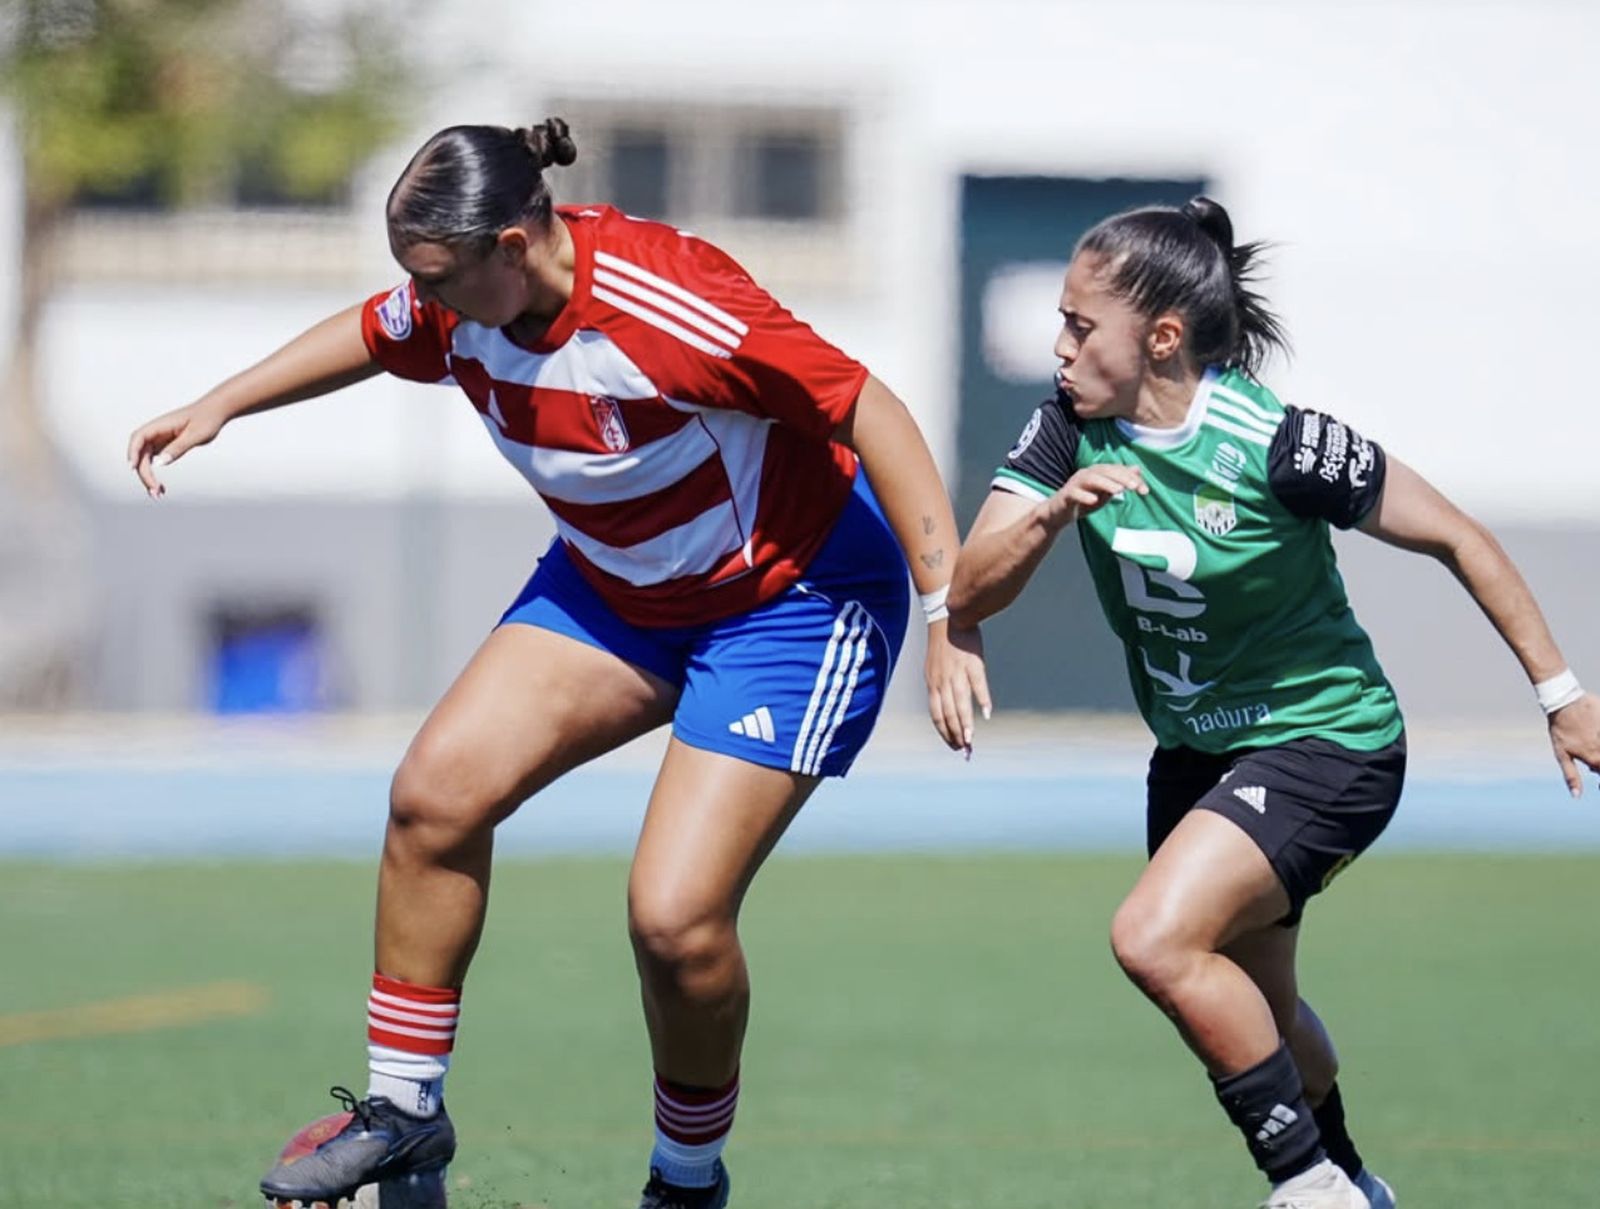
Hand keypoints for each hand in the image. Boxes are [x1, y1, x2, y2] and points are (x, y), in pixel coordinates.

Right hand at [127, 399, 226, 497]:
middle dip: (144, 473)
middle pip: (141, 453)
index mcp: (161, 425)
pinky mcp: (166, 445)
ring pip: (146, 459)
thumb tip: (159, 462)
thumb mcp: (195, 435)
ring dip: (148, 476)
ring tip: (157, 494)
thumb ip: (177, 448)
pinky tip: (161, 487)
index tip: (132, 468)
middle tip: (154, 491)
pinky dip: (155, 473)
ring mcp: (160, 439)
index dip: (132, 452)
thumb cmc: (206, 419)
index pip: (139, 437)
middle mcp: (157, 432)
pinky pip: (155, 460)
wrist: (216, 412)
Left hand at [925, 620, 990, 756]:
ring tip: (970, 740)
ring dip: (965, 724)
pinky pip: (978, 684)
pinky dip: (982, 699)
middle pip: (948, 714)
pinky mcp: (972, 663)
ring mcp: (957, 672)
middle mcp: (942, 681)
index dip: (945, 733)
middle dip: (955, 734)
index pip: (937, 715)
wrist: (948, 618)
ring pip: (960, 703)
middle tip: (964, 750)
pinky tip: (987, 713)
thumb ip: (938, 690)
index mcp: (932, 684)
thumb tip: (946, 710)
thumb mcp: (933, 670)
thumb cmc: (943, 646)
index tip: (953, 746)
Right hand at [1040, 464, 1147, 529]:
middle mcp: (1085, 474)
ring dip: (1105, 484)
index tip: (1145, 490)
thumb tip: (1137, 469)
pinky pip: (1074, 493)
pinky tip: (1094, 501)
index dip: (1131, 478)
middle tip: (1134, 487)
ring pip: (1090, 479)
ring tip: (1119, 491)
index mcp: (1096, 472)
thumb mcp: (1105, 492)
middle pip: (1104, 471)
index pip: (1116, 470)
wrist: (1058, 514)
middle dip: (1121, 478)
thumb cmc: (1083, 501)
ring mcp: (1074, 484)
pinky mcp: (1065, 496)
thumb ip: (1120, 481)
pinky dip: (1084, 496)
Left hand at [1548, 692, 1599, 797]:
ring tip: (1592, 743)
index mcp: (1594, 758)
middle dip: (1599, 764)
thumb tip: (1576, 796)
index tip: (1594, 772)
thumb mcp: (1561, 753)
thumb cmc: (1560, 729)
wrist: (1565, 702)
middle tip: (1593, 759)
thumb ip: (1571, 775)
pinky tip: (1596, 735)